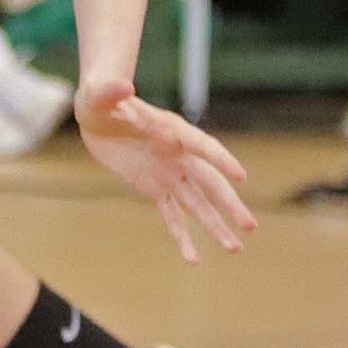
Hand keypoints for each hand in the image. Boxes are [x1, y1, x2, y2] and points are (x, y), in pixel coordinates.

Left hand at [74, 78, 255, 264]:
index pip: (202, 146)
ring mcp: (169, 175)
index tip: (241, 175)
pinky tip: (192, 260)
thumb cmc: (102, 99)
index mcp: (173, 130)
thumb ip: (113, 91)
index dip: (221, 160)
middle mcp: (179, 156)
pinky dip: (182, 237)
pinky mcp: (155, 190)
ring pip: (198, 205)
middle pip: (210, 183)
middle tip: (250, 226)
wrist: (96, 116)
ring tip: (235, 249)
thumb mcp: (101, 94)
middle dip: (229, 204)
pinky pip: (172, 217)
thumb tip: (124, 87)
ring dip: (215, 226)